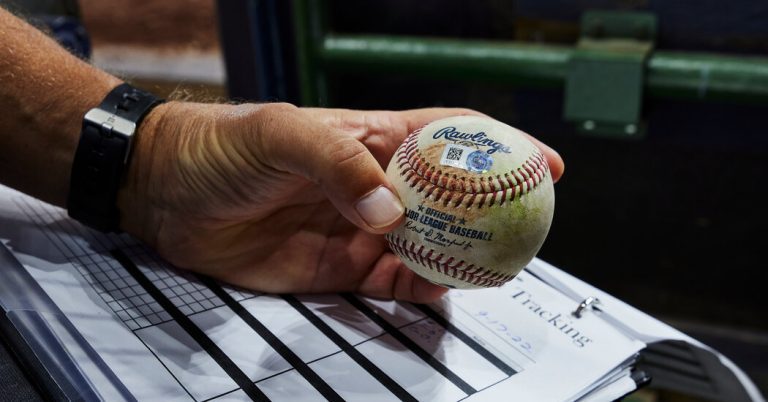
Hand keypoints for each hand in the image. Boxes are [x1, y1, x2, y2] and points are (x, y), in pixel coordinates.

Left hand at [118, 102, 563, 302]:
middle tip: (530, 228)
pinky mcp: (339, 269)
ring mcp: (361, 229)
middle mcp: (375, 186)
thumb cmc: (222, 145)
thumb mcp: (280, 134)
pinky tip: (443, 290)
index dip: (501, 148)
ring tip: (498, 266)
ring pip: (429, 246)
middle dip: (494, 212)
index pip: (450, 138)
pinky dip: (423, 287)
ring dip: (464, 257)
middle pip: (451, 200)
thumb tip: (390, 210)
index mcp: (372, 140)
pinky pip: (393, 281)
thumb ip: (337, 163)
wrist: (169, 193)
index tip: (546, 164)